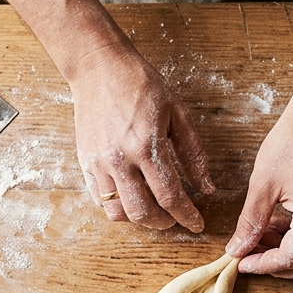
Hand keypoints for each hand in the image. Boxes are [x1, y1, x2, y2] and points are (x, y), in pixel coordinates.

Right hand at [69, 46, 214, 231]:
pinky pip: (99, 199)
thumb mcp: (178, 113)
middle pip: (143, 212)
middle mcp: (120, 159)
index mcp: (147, 146)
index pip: (170, 196)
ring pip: (118, 212)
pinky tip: (131, 196)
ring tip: (152, 208)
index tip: (196, 224)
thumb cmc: (141, 85)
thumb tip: (206, 187)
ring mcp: (99, 163)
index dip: (187, 216)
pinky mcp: (85, 162)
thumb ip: (193, 153)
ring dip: (139, 217)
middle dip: (164, 222)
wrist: (99, 68)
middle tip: (175, 216)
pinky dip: (117, 206)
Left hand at [225, 97, 292, 277]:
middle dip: (278, 266)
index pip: (290, 259)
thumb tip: (237, 248)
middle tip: (250, 255)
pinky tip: (276, 222)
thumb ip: (250, 221)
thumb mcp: (263, 184)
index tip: (240, 262)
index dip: (263, 265)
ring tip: (259, 235)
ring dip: (287, 253)